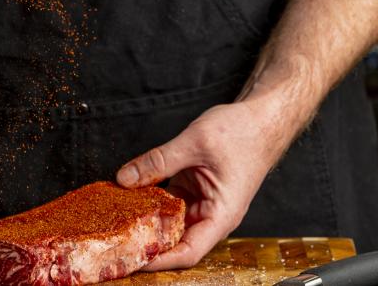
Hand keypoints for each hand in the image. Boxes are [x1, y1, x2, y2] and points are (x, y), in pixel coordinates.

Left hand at [116, 102, 290, 270]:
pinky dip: (150, 200)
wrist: (261, 118)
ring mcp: (201, 204)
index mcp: (221, 215)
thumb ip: (158, 161)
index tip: (133, 259)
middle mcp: (212, 215)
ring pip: (168, 222)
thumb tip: (125, 178)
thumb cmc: (244, 132)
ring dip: (145, 220)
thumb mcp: (195, 143)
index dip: (160, 260)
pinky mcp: (193, 190)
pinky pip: (168, 203)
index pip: (188, 251)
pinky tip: (129, 195)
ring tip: (117, 219)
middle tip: (116, 240)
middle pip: (175, 241)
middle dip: (147, 242)